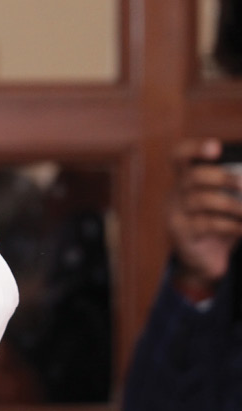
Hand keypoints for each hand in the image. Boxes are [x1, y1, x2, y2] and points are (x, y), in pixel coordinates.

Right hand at [168, 139, 241, 295]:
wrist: (204, 263)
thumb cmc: (220, 227)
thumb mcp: (226, 205)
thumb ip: (235, 190)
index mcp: (185, 181)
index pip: (179, 156)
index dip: (194, 148)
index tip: (216, 146)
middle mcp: (175, 194)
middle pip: (192, 176)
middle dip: (221, 177)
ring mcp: (175, 214)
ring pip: (202, 201)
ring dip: (233, 206)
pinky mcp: (180, 233)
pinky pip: (207, 224)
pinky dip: (231, 226)